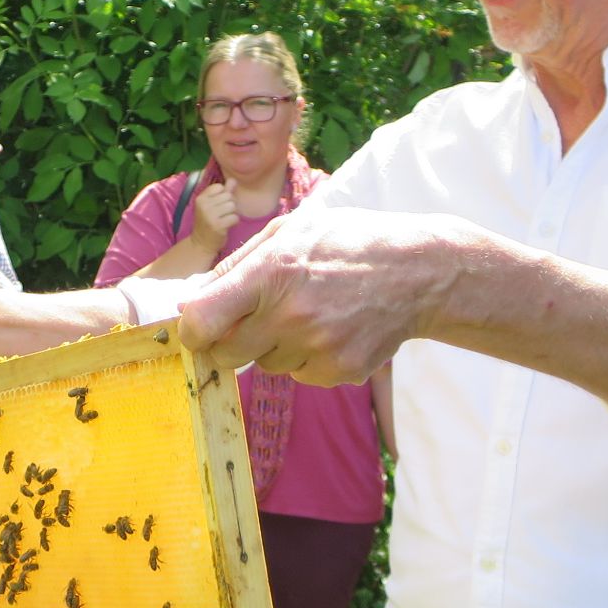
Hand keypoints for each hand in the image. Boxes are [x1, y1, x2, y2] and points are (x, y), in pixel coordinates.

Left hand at [178, 207, 458, 385]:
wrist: (418, 273)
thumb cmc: (347, 243)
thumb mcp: (289, 231)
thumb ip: (235, 265)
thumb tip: (190, 299)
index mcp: (272, 273)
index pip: (203, 322)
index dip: (192, 331)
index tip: (197, 329)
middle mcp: (291, 315)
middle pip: (227, 355)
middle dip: (228, 342)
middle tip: (251, 321)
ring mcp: (317, 348)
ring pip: (265, 365)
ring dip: (274, 346)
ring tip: (308, 313)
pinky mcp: (339, 371)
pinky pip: (299, 375)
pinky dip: (306, 358)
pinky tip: (331, 329)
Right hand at [188, 181, 238, 252]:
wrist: (201, 244)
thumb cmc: (208, 223)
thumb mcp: (212, 206)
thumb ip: (223, 192)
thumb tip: (233, 179)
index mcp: (201, 198)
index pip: (220, 187)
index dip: (224, 196)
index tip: (218, 206)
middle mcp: (204, 205)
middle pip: (228, 196)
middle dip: (230, 205)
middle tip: (222, 215)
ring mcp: (210, 215)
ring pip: (232, 206)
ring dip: (232, 214)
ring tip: (224, 220)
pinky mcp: (217, 225)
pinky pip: (235, 217)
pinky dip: (234, 222)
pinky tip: (226, 226)